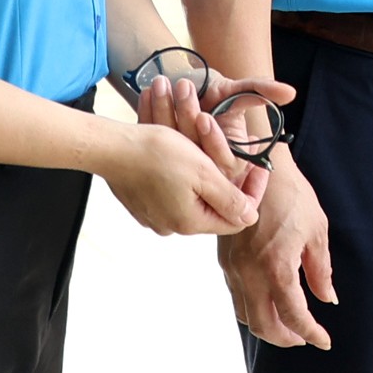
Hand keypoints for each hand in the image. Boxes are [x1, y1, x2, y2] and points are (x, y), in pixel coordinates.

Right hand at [99, 117, 261, 236]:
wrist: (112, 147)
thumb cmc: (157, 155)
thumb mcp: (204, 173)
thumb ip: (229, 199)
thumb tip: (251, 217)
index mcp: (191, 221)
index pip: (237, 217)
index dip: (252, 191)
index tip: (259, 166)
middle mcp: (173, 225)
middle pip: (216, 207)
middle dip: (229, 178)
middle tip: (238, 152)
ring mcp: (155, 216)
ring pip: (195, 197)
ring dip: (207, 173)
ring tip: (211, 149)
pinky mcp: (143, 205)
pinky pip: (174, 192)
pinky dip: (185, 175)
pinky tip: (184, 155)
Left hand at [132, 63, 294, 183]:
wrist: (196, 89)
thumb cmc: (221, 93)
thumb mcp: (240, 91)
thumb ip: (261, 91)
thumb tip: (290, 93)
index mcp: (227, 160)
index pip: (221, 161)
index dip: (213, 140)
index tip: (205, 117)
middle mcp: (203, 165)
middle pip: (193, 151)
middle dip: (185, 116)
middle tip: (183, 87)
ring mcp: (178, 159)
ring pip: (170, 143)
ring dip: (164, 111)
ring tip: (163, 83)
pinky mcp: (158, 149)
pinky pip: (152, 134)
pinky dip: (147, 111)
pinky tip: (147, 91)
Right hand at [220, 147, 338, 349]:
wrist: (252, 167)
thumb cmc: (290, 194)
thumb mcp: (316, 230)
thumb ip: (320, 270)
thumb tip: (327, 298)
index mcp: (277, 267)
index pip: (293, 315)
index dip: (310, 333)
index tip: (324, 340)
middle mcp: (250, 273)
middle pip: (263, 326)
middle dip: (286, 338)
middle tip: (304, 337)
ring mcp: (233, 268)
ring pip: (245, 315)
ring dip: (267, 326)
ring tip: (288, 324)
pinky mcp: (224, 260)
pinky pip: (236, 296)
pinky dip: (253, 309)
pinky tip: (269, 301)